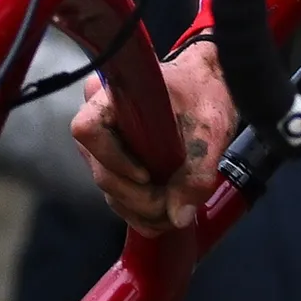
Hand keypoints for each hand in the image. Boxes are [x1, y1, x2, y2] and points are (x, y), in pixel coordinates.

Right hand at [73, 39, 237, 232]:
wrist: (209, 85)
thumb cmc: (206, 92)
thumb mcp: (211, 129)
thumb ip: (197, 172)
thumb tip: (177, 216)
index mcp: (119, 97)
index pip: (89, 129)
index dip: (113, 159)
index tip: (147, 174)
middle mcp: (104, 119)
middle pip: (101, 169)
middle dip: (135, 197)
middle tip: (168, 205)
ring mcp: (109, 142)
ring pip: (109, 186)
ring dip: (137, 209)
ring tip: (171, 214)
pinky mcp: (119, 159)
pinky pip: (117, 192)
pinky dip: (137, 210)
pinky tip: (161, 216)